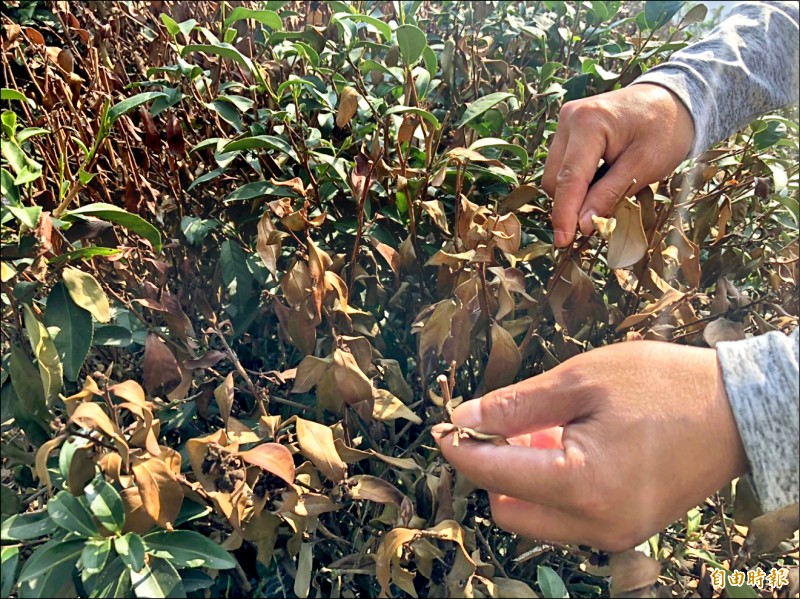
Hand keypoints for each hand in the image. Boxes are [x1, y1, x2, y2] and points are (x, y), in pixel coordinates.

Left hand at [432, 341, 746, 551]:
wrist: (736, 411)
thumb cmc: (661, 385)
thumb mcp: (581, 380)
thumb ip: (516, 405)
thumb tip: (465, 417)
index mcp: (580, 483)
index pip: (493, 474)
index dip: (461, 448)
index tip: (444, 427)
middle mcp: (595, 522)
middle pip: (508, 507)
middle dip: (494, 468)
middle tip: (509, 423)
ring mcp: (613, 533)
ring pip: (536, 518)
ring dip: (524, 479)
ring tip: (546, 430)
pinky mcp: (627, 530)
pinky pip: (567, 519)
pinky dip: (553, 489)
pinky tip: (568, 448)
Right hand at [542, 83, 694, 246]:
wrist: (672, 98)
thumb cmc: (666, 129)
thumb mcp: (643, 166)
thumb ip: (609, 195)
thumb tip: (583, 225)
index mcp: (589, 123)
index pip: (569, 178)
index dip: (564, 214)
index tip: (563, 241)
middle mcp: (569, 118)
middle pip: (555, 179)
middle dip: (570, 204)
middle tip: (598, 220)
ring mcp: (566, 121)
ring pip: (554, 174)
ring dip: (573, 193)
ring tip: (604, 193)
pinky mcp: (567, 128)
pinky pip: (561, 165)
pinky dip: (576, 181)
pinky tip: (598, 180)